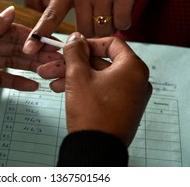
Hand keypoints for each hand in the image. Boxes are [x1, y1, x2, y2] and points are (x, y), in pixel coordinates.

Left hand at [0, 6, 62, 118]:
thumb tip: (10, 11)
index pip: (9, 30)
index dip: (30, 35)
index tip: (49, 40)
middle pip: (14, 47)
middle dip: (35, 52)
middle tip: (55, 57)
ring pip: (11, 62)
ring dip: (30, 66)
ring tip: (48, 71)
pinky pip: (2, 79)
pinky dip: (16, 82)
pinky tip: (32, 86)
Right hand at [37, 34, 151, 145]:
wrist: (96, 150)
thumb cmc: (93, 114)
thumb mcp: (78, 76)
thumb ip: (76, 52)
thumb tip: (76, 38)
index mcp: (133, 67)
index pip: (111, 43)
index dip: (88, 43)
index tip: (73, 48)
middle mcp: (136, 80)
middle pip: (101, 62)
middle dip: (73, 64)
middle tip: (54, 65)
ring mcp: (130, 96)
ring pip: (98, 77)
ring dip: (74, 76)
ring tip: (53, 81)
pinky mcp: (122, 108)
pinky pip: (102, 90)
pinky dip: (84, 88)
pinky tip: (63, 90)